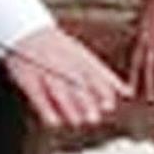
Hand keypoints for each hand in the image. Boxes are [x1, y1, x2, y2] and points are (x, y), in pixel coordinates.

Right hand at [4, 24, 129, 133]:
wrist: (26, 31)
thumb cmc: (59, 48)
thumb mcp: (84, 56)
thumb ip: (105, 76)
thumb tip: (126, 93)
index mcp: (79, 57)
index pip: (94, 73)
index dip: (101, 90)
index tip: (108, 105)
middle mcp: (64, 63)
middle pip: (76, 82)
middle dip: (86, 101)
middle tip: (93, 117)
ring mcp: (46, 70)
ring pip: (58, 89)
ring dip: (69, 107)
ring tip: (77, 121)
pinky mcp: (28, 78)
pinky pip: (37, 95)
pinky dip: (45, 109)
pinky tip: (54, 122)